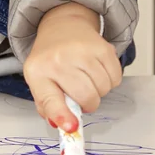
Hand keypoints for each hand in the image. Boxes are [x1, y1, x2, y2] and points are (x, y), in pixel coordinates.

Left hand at [23, 3, 121, 132]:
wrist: (62, 27)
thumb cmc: (50, 60)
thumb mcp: (40, 83)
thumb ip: (50, 108)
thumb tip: (68, 126)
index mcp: (38, 72)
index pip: (50, 99)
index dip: (62, 115)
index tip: (71, 126)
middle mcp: (59, 59)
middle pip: (86, 96)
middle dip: (88, 104)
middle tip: (82, 96)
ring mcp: (82, 50)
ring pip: (103, 88)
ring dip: (99, 91)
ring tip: (88, 79)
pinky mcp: (102, 46)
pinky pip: (115, 78)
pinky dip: (110, 80)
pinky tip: (98, 70)